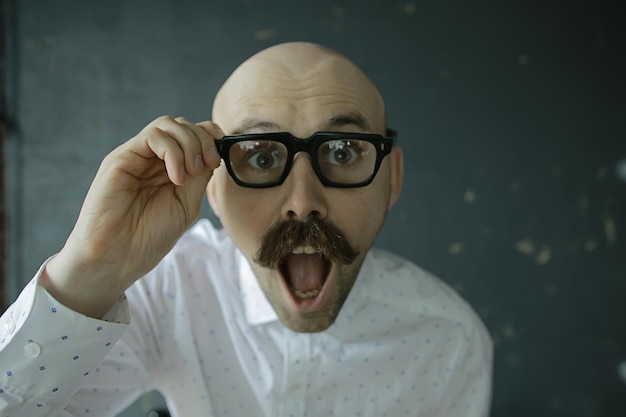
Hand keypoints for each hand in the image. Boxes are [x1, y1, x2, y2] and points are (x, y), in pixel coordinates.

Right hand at [41, 116, 222, 317]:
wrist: (116, 258)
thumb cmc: (148, 238)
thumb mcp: (186, 205)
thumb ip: (199, 178)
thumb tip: (213, 152)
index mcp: (170, 170)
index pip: (192, 136)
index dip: (210, 138)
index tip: (220, 157)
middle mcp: (152, 160)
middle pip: (183, 125)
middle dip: (203, 140)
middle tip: (208, 165)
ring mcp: (136, 157)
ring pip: (168, 124)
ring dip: (189, 144)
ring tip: (190, 173)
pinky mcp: (121, 158)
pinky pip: (152, 136)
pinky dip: (173, 151)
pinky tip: (176, 177)